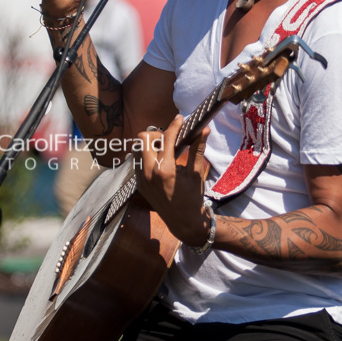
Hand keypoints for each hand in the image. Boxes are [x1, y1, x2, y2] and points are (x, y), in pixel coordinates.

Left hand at [136, 115, 211, 245]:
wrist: (183, 222)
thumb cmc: (193, 198)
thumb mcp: (196, 173)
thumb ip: (198, 149)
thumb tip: (204, 130)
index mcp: (165, 170)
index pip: (166, 139)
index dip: (174, 125)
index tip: (180, 118)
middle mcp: (148, 173)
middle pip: (143, 138)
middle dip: (157, 134)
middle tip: (169, 138)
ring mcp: (141, 179)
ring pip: (137, 149)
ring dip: (149, 145)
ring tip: (164, 150)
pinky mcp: (138, 184)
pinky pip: (137, 162)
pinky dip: (146, 156)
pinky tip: (160, 161)